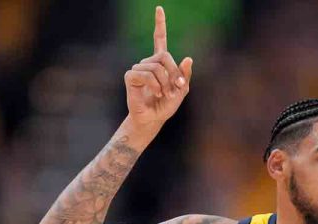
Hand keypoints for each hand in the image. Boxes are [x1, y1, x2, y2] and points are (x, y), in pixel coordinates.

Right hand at [124, 6, 192, 125]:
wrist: (152, 119)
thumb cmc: (165, 105)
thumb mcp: (181, 90)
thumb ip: (185, 75)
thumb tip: (188, 58)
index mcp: (160, 63)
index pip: (159, 39)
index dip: (160, 24)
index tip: (159, 8)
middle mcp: (148, 63)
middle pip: (164, 56)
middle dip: (174, 72)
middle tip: (177, 87)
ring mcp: (138, 69)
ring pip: (155, 66)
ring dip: (164, 82)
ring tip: (164, 93)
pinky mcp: (130, 77)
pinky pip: (145, 74)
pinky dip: (154, 84)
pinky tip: (155, 92)